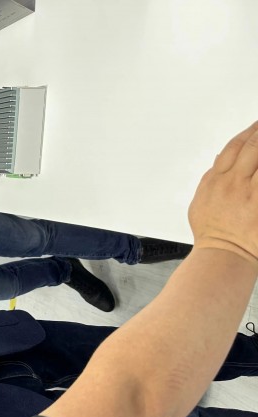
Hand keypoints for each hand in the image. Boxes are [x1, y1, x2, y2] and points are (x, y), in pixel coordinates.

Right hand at [188, 121, 257, 265]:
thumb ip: (210, 179)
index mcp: (217, 181)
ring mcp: (252, 194)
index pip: (233, 147)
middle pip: (252, 148)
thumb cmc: (212, 233)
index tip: (256, 125)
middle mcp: (235, 184)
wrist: (224, 254)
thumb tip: (219, 159)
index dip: (247, 133)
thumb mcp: (200, 203)